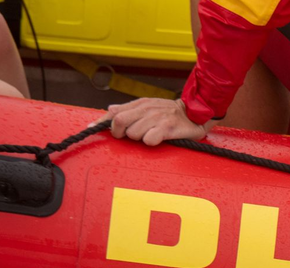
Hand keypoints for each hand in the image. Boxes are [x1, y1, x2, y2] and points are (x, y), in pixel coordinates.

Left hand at [100, 98, 214, 145]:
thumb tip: (110, 109)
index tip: (92, 129)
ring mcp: (157, 119)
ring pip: (133, 133)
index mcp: (141, 104)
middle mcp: (147, 109)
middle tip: (128, 137)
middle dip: (119, 133)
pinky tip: (158, 140)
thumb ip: (129, 109)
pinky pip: (149, 140)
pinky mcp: (167, 129)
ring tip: (149, 136)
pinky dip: (150, 142)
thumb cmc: (172, 113)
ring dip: (138, 139)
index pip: (114, 112)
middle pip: (119, 122)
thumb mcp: (150, 106)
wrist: (197, 112)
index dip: (102, 122)